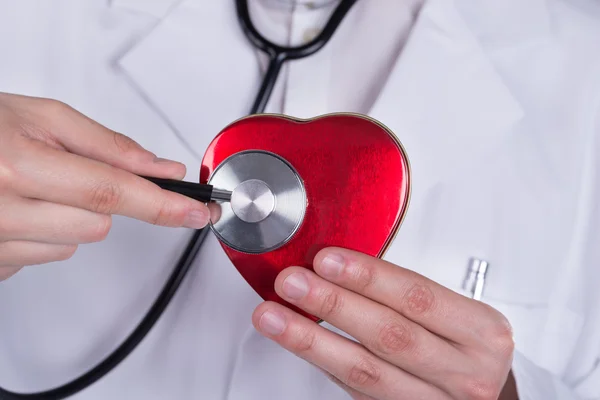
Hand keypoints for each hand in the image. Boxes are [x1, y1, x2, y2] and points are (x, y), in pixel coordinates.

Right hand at [0, 92, 209, 280]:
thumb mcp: (41, 117)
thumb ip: (106, 146)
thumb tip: (159, 168)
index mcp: (17, 166)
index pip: (111, 192)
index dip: (162, 205)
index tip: (196, 214)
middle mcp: (1, 210)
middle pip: (97, 225)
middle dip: (94, 201)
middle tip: (60, 173)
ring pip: (73, 244)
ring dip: (66, 218)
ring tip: (28, 188)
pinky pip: (42, 257)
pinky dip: (41, 235)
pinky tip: (16, 210)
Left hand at [253, 247, 516, 399]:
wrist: (479, 390)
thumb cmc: (464, 344)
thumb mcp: (457, 313)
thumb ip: (404, 294)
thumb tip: (336, 264)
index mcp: (482, 332)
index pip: (418, 297)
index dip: (368, 277)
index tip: (327, 260)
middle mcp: (463, 372)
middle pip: (389, 335)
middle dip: (333, 305)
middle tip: (293, 282)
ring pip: (363, 371)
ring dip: (311, 339)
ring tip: (274, 316)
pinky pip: (355, 389)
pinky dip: (323, 361)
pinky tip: (299, 341)